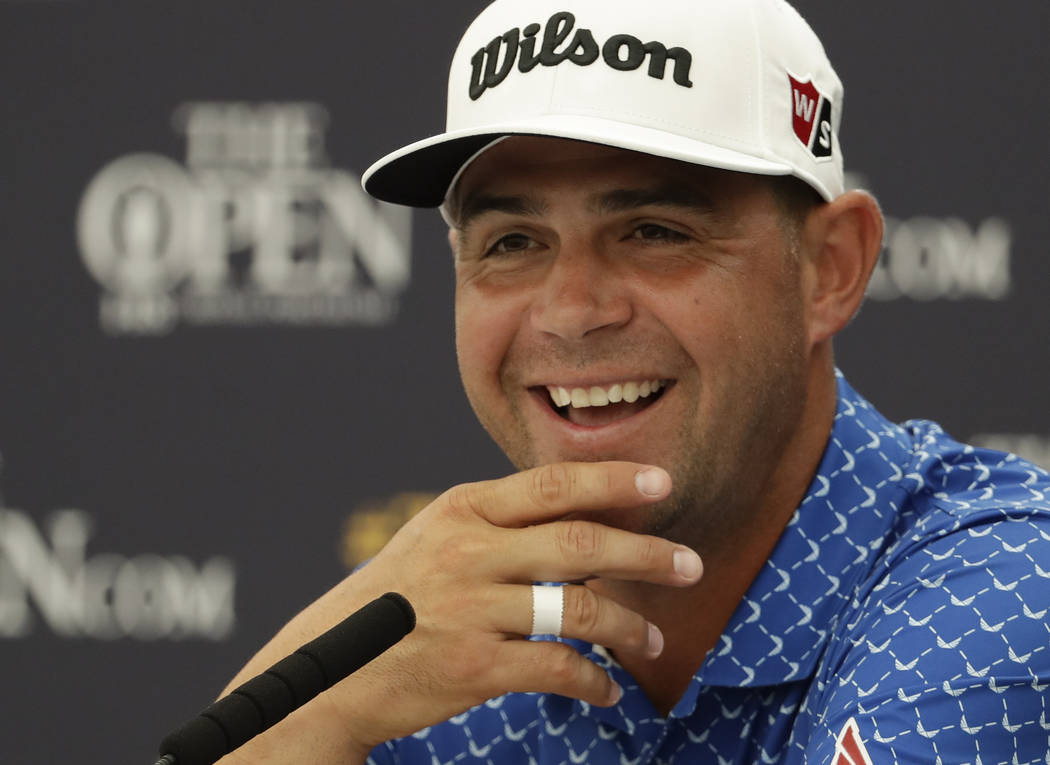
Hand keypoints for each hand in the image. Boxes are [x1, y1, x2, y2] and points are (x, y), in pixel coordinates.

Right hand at [219, 461, 702, 763]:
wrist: (327, 672)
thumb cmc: (395, 599)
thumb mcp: (434, 538)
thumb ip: (498, 522)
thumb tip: (583, 516)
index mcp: (461, 509)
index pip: (552, 483)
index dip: (614, 480)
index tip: (663, 482)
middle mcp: (466, 550)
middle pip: (578, 541)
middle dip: (645, 552)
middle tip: (691, 563)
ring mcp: (468, 609)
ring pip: (578, 608)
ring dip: (630, 626)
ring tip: (655, 642)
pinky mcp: (471, 668)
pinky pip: (557, 669)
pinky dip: (594, 680)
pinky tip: (609, 688)